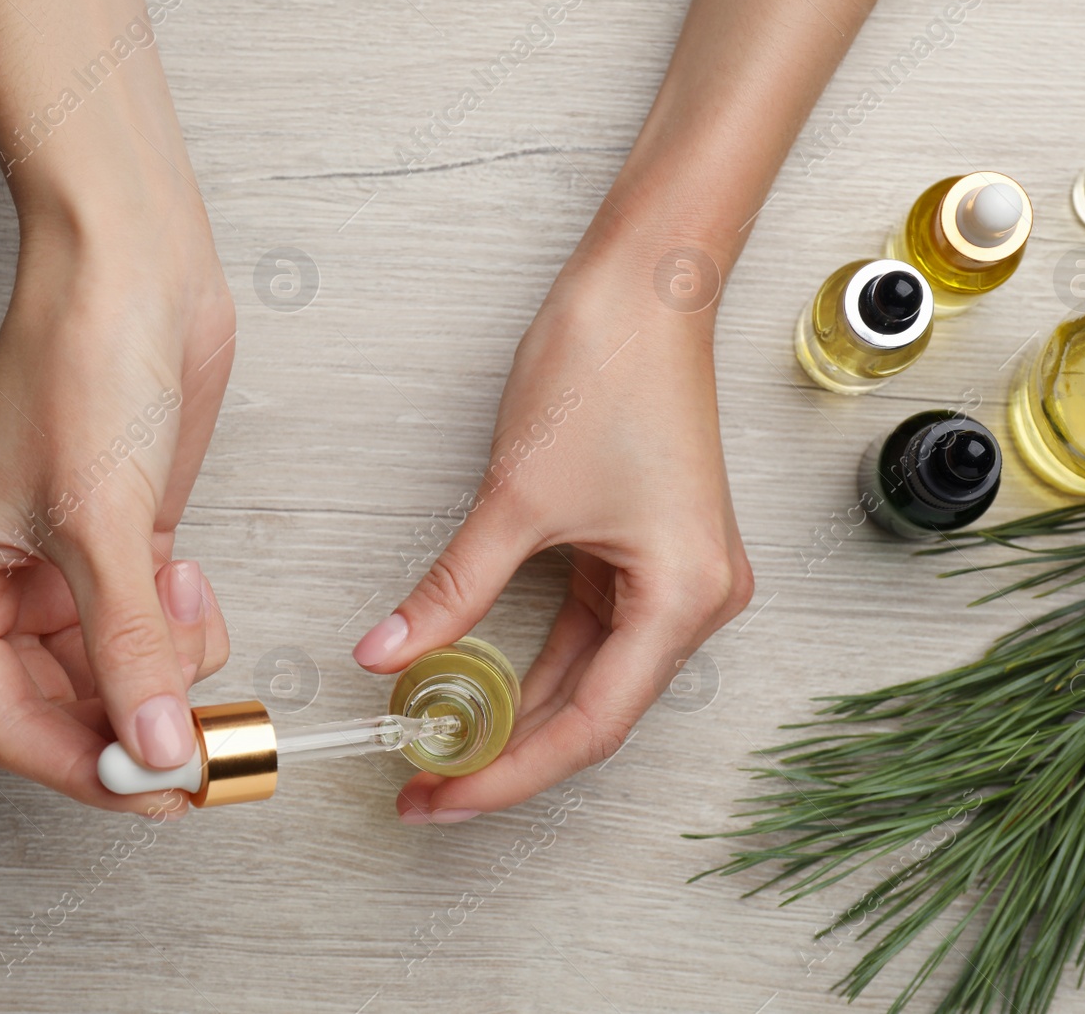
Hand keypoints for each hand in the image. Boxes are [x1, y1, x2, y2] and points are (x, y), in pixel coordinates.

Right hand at [0, 206, 233, 813]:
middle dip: (136, 721)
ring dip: (166, 665)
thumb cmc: (81, 362)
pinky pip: (152, 629)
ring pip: (116, 672)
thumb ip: (131, 648)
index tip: (158, 789)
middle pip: (64, 706)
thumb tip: (155, 747)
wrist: (134, 272)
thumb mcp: (101, 523)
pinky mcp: (121, 546)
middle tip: (204, 738)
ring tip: (185, 601)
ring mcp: (61, 567)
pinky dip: (182, 627)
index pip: (6, 721)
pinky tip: (187, 574)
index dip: (84, 765)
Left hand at [352, 238, 753, 821]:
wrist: (641, 289)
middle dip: (509, 751)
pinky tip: (479, 683)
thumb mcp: (517, 498)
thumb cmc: (606, 371)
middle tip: (428, 783)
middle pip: (597, 709)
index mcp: (684, 596)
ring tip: (442, 743)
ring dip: (520, 708)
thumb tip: (387, 653)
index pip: (591, 723)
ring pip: (591, 672)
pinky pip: (591, 628)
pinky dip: (535, 658)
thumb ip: (452, 590)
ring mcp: (677, 576)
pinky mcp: (650, 552)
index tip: (444, 796)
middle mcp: (697, 598)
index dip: (511, 772)